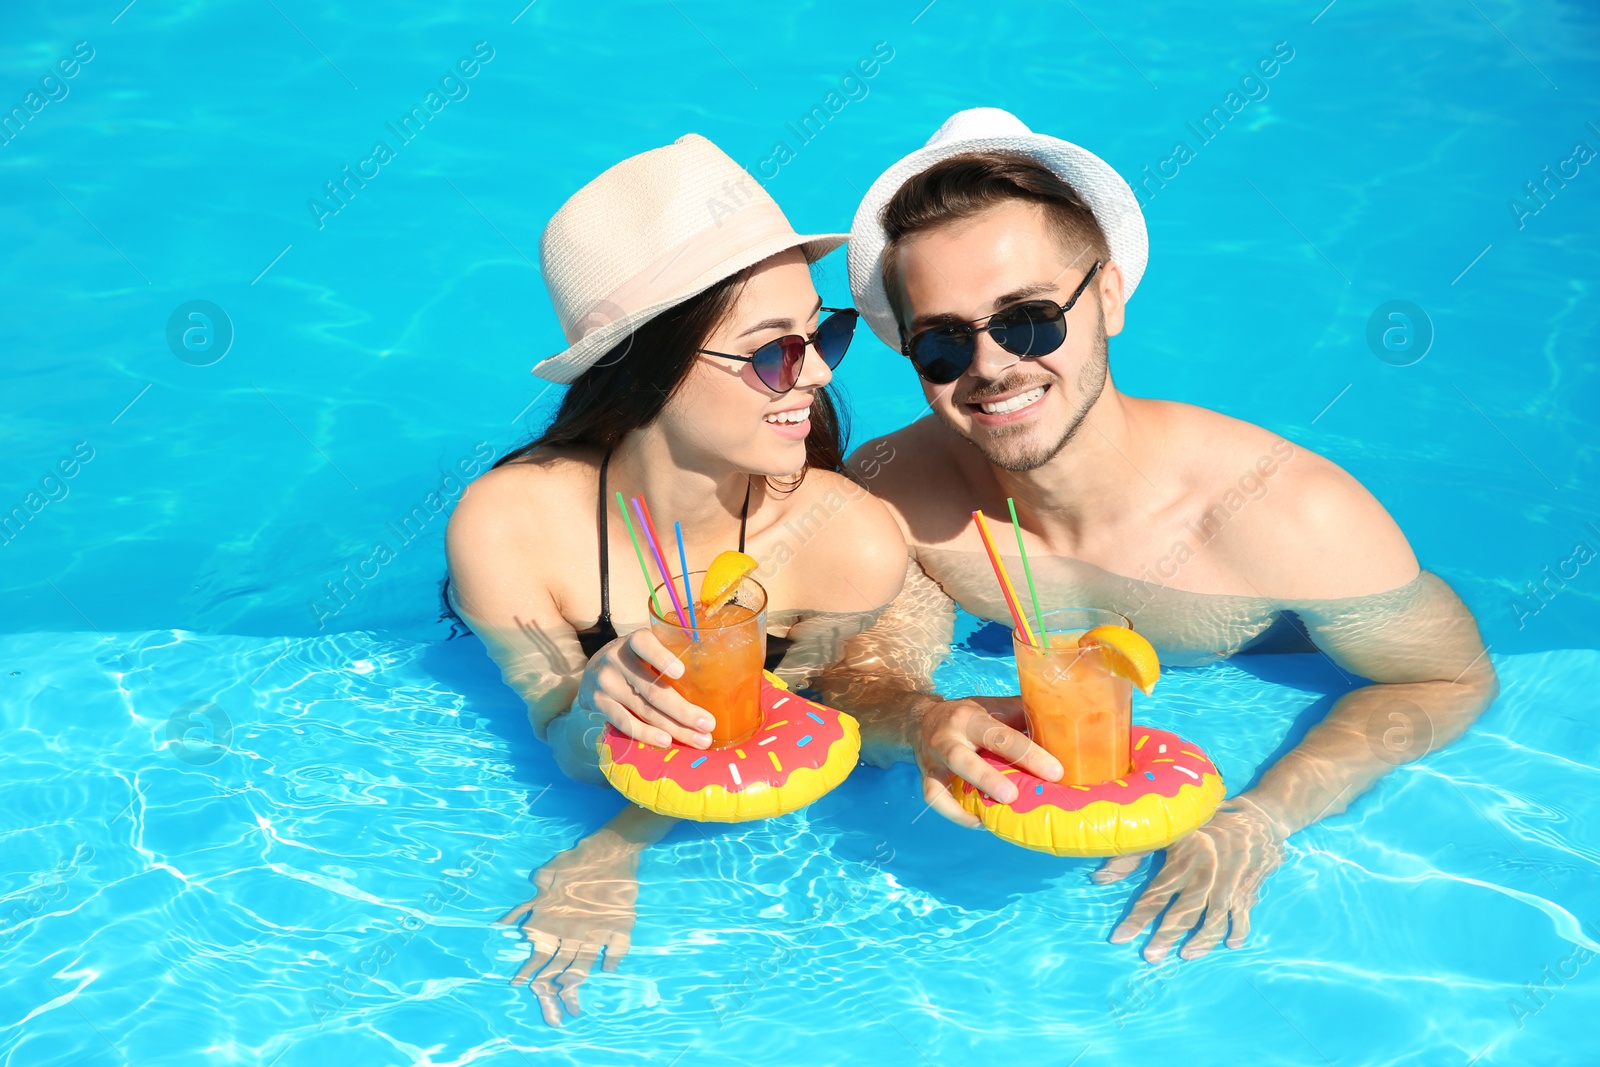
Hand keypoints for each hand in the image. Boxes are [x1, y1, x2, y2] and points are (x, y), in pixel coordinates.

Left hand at [495, 834, 639, 1026]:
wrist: (609, 849)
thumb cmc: (573, 862)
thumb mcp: (544, 878)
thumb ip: (527, 905)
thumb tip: (500, 925)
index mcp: (553, 921)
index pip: (538, 955)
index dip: (529, 973)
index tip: (520, 987)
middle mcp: (573, 931)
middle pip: (559, 967)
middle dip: (553, 991)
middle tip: (552, 1016)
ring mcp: (597, 930)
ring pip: (584, 964)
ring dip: (576, 982)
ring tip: (571, 1002)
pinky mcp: (620, 925)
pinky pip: (618, 948)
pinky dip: (613, 960)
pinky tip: (608, 970)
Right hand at [576, 629, 714, 749]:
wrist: (592, 671)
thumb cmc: (634, 661)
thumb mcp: (646, 650)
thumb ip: (668, 659)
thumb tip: (712, 685)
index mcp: (633, 641)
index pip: (644, 644)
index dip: (662, 657)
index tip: (681, 673)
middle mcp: (617, 659)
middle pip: (652, 689)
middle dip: (683, 710)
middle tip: (708, 724)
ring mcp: (605, 683)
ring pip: (643, 710)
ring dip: (673, 728)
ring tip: (698, 739)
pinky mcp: (598, 703)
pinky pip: (624, 723)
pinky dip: (646, 734)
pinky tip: (666, 742)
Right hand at [912, 696, 1063, 826]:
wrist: (922, 719)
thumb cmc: (971, 715)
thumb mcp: (994, 707)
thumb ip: (1023, 715)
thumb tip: (1063, 729)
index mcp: (972, 717)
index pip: (1001, 736)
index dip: (1028, 754)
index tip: (1055, 772)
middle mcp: (948, 738)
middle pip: (964, 759)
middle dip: (989, 779)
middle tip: (1015, 796)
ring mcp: (934, 760)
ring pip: (941, 784)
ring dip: (965, 804)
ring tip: (993, 817)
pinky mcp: (926, 777)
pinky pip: (935, 799)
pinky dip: (956, 815)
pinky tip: (980, 822)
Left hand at [1098, 795, 1286, 961]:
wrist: (1256, 817)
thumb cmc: (1202, 824)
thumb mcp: (1166, 833)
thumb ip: (1131, 856)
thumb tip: (1098, 879)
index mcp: (1182, 861)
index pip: (1154, 895)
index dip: (1136, 918)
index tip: (1118, 938)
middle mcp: (1205, 876)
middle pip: (1183, 912)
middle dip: (1165, 936)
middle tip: (1150, 957)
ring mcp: (1229, 886)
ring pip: (1213, 920)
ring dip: (1200, 941)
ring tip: (1186, 955)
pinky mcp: (1248, 891)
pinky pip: (1243, 917)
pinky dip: (1238, 932)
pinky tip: (1230, 944)